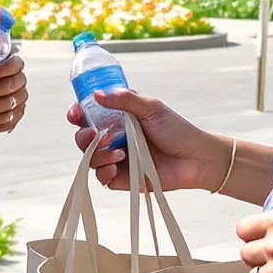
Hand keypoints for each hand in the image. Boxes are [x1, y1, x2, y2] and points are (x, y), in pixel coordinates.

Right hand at [68, 86, 223, 192]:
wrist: (196, 159)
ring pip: (90, 157)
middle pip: (84, 137)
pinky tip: (117, 165)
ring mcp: (117, 158)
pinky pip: (101, 177)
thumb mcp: (152, 108)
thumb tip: (97, 94)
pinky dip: (104, 171)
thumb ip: (125, 100)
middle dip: (83, 135)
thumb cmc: (177, 130)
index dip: (78, 113)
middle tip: (95, 134)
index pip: (89, 114)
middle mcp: (115, 137)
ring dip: (97, 154)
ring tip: (118, 152)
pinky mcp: (122, 178)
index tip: (76, 113)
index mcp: (119, 117)